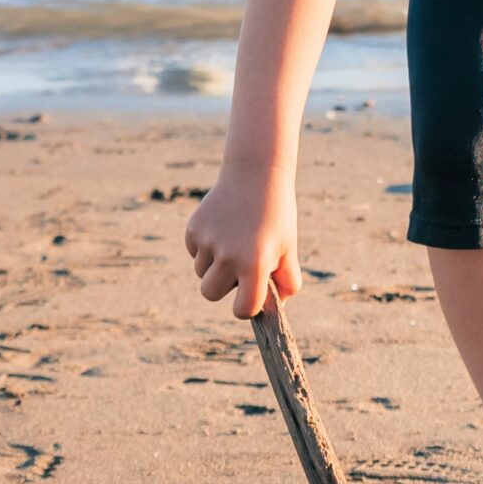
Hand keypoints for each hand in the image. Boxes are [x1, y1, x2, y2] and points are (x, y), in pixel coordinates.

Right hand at [184, 170, 301, 318]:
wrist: (255, 174)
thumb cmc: (277, 216)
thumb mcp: (289, 248)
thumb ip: (288, 281)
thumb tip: (276, 305)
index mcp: (255, 264)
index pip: (243, 309)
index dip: (246, 307)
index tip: (250, 298)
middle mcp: (228, 256)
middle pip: (211, 293)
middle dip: (224, 287)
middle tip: (240, 265)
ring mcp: (207, 242)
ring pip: (201, 273)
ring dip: (214, 265)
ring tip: (234, 239)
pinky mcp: (193, 229)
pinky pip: (194, 253)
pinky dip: (205, 247)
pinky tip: (222, 227)